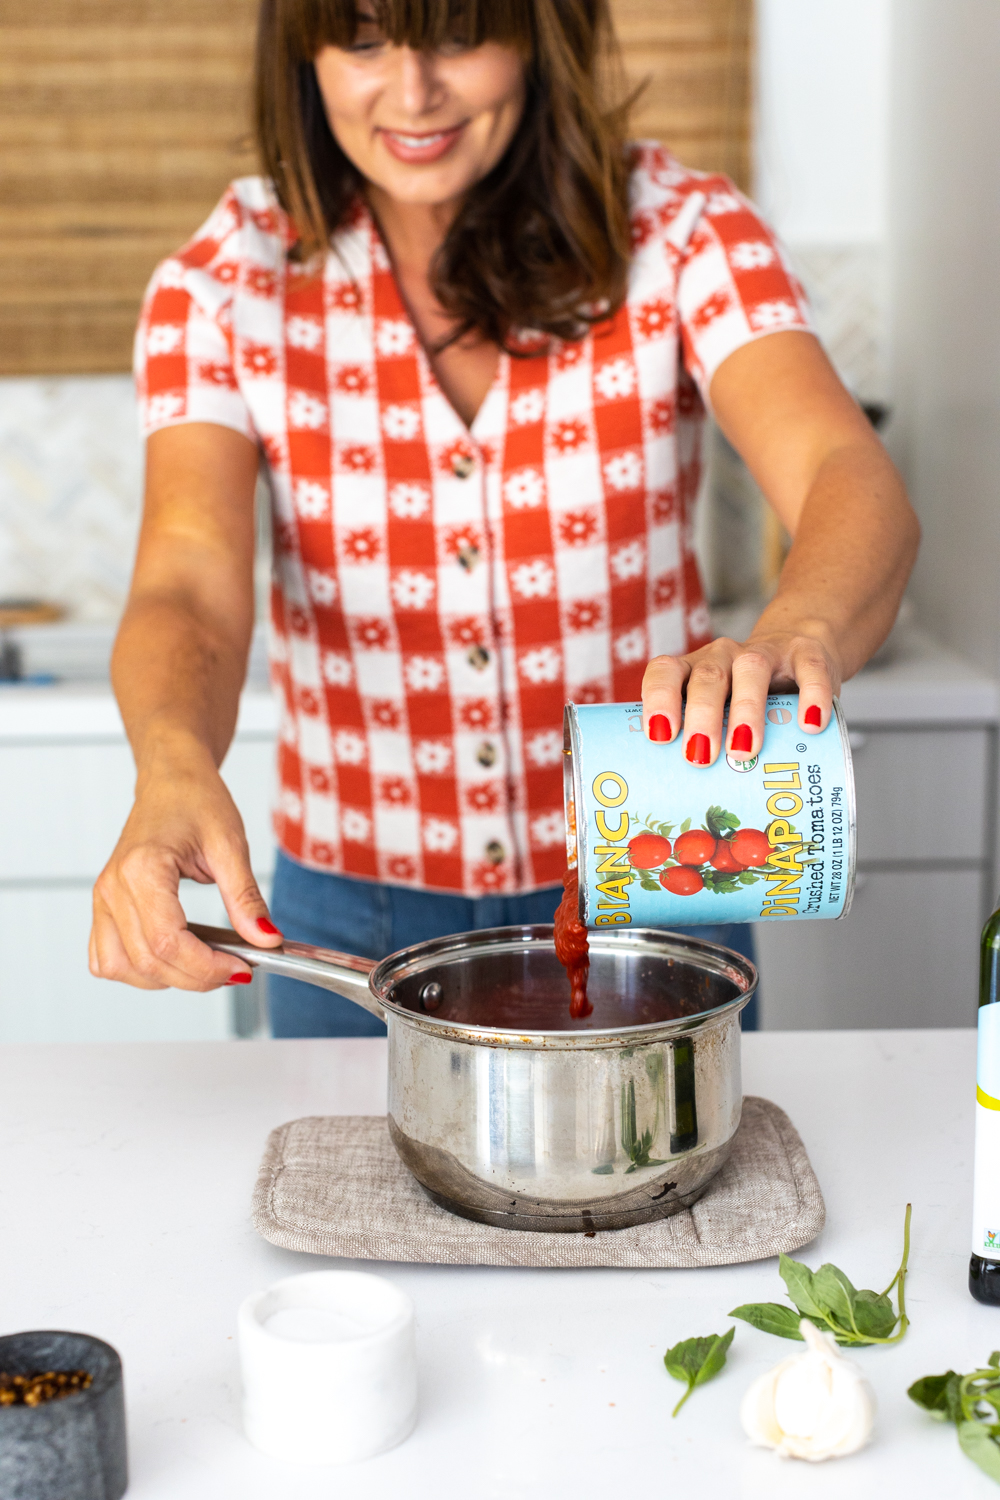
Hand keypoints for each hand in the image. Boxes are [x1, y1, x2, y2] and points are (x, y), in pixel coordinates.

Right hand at [89, 750, 282, 990]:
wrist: (171, 780)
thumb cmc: (196, 801)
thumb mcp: (230, 845)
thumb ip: (246, 898)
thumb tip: (267, 939)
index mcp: (142, 869)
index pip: (167, 941)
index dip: (206, 966)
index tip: (241, 967)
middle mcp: (112, 888)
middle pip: (148, 961)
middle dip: (197, 977)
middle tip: (234, 967)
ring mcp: (102, 899)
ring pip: (124, 968)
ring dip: (167, 978)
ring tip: (204, 962)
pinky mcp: (103, 907)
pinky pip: (107, 959)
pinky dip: (138, 971)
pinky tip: (171, 958)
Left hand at [640, 626, 840, 765]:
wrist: (800, 656)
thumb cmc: (745, 701)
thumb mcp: (721, 717)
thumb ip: (705, 747)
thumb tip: (687, 806)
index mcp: (692, 670)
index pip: (666, 671)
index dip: (659, 699)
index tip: (660, 737)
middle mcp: (723, 656)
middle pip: (707, 677)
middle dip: (702, 716)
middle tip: (700, 758)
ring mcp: (765, 652)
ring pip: (752, 669)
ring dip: (746, 710)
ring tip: (744, 751)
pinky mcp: (806, 655)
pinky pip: (809, 670)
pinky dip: (811, 696)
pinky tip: (809, 726)